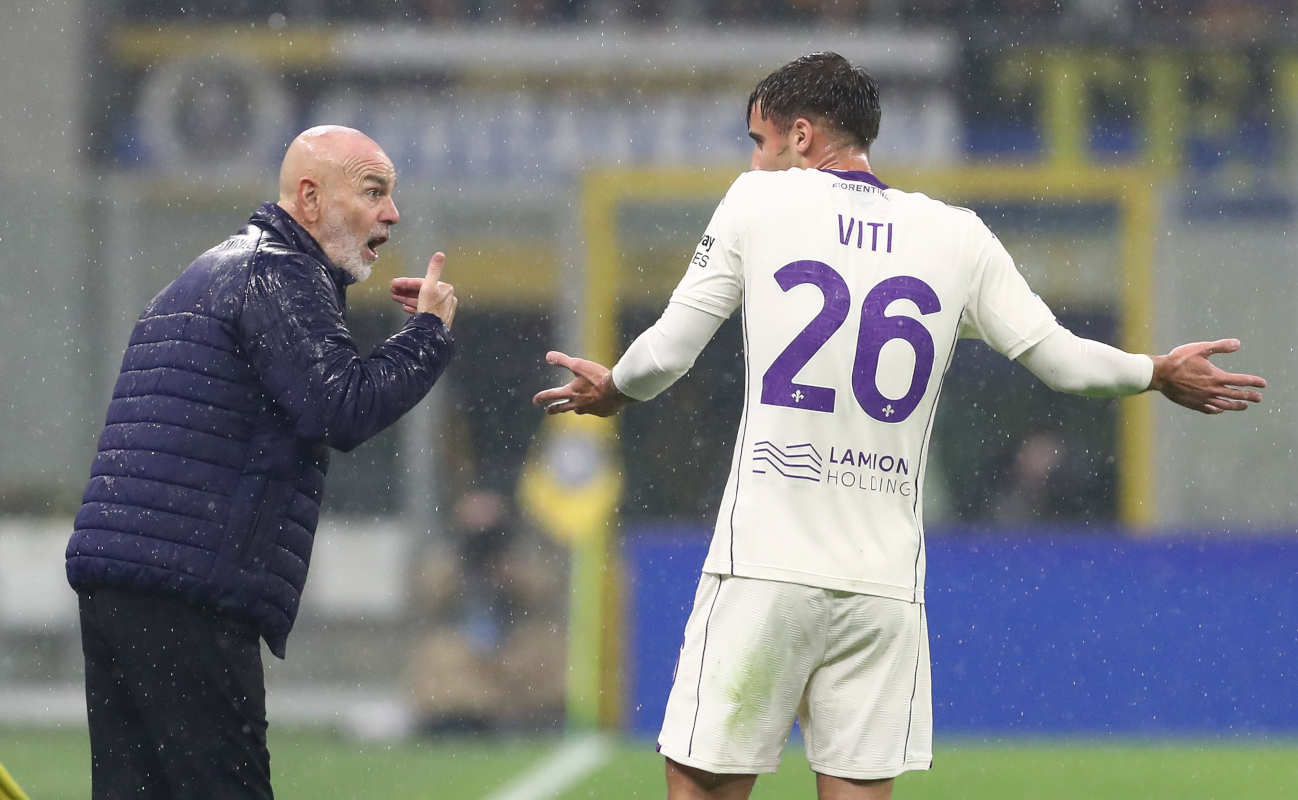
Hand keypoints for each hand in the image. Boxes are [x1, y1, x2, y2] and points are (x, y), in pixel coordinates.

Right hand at [390, 252, 456, 327]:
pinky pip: (424, 310)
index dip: (407, 282)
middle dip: (406, 290)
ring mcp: (442, 310)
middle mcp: (446, 299)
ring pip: (422, 300)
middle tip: (392, 290)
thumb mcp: (429, 286)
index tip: (394, 284)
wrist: (432, 332)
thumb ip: (433, 270)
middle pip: (422, 291)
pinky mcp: (438, 319)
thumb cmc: (430, 309)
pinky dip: (414, 307)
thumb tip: (440, 254)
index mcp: (445, 289)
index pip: (422, 282)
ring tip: (395, 297)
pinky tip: (405, 307)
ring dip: (407, 298)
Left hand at [532, 351, 635, 416]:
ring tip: (575, 408)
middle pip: (563, 408)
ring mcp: (591, 410)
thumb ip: (562, 360)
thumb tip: (548, 356)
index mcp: (571, 393)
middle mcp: (578, 404)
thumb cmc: (597, 377)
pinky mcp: (603, 413)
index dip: (542, 397)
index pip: (552, 395)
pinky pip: (596, 411)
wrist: (617, 390)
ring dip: (575, 409)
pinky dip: (595, 408)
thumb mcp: (578, 365)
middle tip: (548, 411)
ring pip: (579, 411)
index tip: (535, 400)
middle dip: (554, 409)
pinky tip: (599, 405)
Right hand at [1149, 339, 1265, 413]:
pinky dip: (1217, 410)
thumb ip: (1220, 346)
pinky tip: (1220, 410)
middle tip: (1259, 398)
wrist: (1160, 374)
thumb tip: (1238, 343)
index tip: (1263, 384)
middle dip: (1250, 396)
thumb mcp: (1200, 349)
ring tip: (1244, 406)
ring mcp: (1203, 399)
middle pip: (1236, 395)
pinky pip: (1209, 409)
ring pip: (1225, 405)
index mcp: (1216, 376)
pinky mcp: (1193, 404)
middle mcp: (1212, 390)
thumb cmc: (1179, 360)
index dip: (1254, 382)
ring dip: (1236, 406)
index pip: (1241, 381)